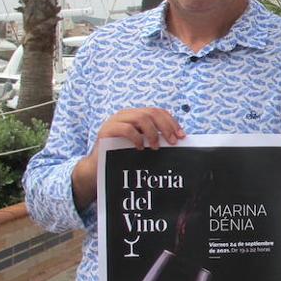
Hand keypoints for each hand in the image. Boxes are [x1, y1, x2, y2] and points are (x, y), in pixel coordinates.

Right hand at [71, 108, 185, 210]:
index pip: (158, 112)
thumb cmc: (123, 156)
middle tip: (173, 141)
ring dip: (152, 133)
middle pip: (151, 113)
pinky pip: (126, 129)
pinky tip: (141, 148)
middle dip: (166, 127)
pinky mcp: (106, 130)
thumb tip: (178, 140)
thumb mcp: (143, 145)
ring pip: (140, 118)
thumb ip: (155, 138)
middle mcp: (126, 115)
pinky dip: (137, 138)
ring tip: (156, 147)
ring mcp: (115, 121)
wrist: (98, 168)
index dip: (171, 122)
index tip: (181, 136)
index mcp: (136, 115)